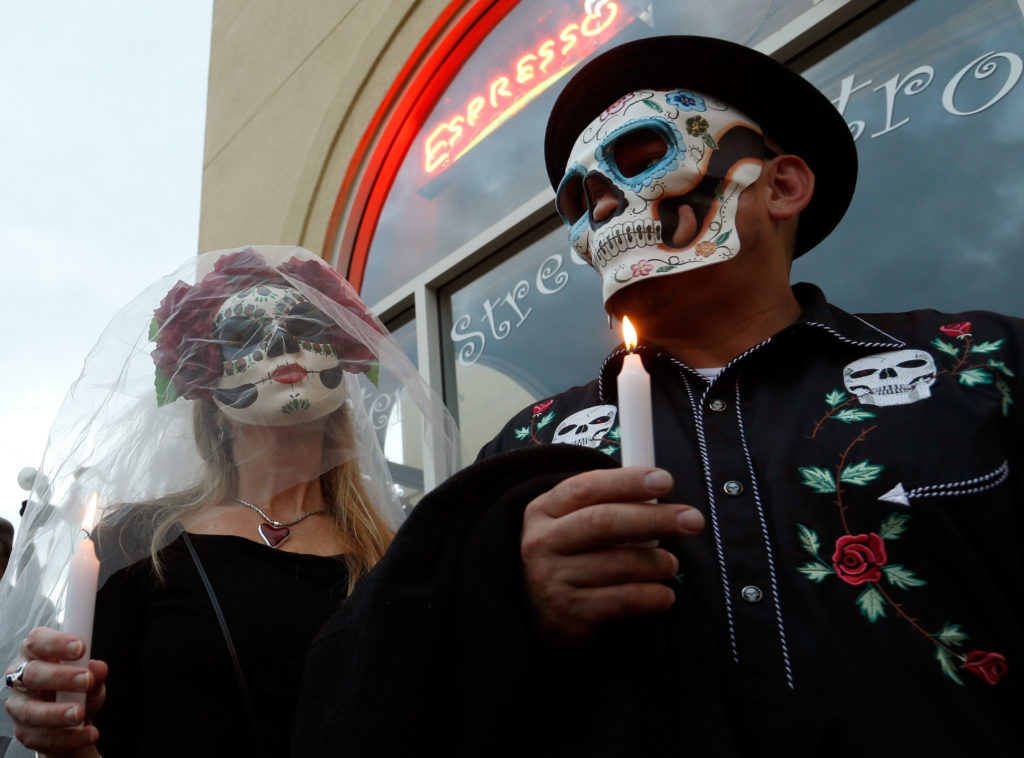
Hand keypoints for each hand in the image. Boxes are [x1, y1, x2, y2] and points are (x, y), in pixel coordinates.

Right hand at [5, 627, 106, 756]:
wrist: (70, 722)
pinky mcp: (23, 731)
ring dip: (57, 713)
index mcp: (36, 653)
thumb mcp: (91, 678)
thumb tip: (99, 669)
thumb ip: (95, 673)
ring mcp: (18, 705)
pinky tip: (86, 734)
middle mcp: (21, 677)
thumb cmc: (77, 688)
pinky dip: (67, 737)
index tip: (81, 647)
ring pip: (30, 710)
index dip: (57, 643)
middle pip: (33, 674)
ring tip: (80, 714)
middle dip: (60, 677)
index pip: (38, 641)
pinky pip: (41, 737)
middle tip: (87, 681)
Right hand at [521, 467, 703, 640]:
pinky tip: (664, 594)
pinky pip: (623, 600)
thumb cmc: (574, 556)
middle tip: (692, 520)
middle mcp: (541, 542)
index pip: (585, 487)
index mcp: (543, 510)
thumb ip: (609, 504)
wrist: (543, 613)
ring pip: (618, 564)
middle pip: (603, 522)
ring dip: (656, 562)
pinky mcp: (569, 612)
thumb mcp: (576, 522)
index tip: (665, 480)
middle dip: (654, 518)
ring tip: (671, 564)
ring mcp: (551, 578)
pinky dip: (653, 595)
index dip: (627, 482)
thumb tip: (659, 492)